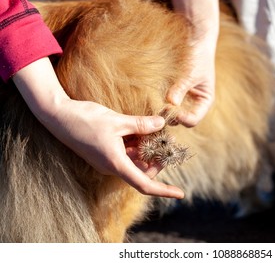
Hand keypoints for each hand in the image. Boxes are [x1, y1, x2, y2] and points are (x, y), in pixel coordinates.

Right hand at [13, 58, 183, 198]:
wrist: (58, 116)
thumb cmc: (85, 119)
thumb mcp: (117, 121)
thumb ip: (141, 124)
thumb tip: (161, 124)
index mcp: (115, 163)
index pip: (144, 183)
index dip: (163, 190)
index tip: (180, 193)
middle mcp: (112, 166)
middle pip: (143, 171)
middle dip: (158, 159)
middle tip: (169, 140)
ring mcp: (109, 159)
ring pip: (136, 160)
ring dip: (148, 149)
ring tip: (158, 130)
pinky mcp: (106, 151)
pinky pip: (127, 152)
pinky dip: (138, 143)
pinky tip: (143, 129)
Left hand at [167, 0, 219, 126]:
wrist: (195, 39)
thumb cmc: (198, 55)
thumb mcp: (191, 73)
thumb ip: (180, 88)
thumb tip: (170, 103)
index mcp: (205, 101)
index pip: (193, 120)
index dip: (182, 119)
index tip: (169, 109)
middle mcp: (195, 104)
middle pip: (182, 120)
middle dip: (171, 117)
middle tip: (159, 108)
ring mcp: (185, 99)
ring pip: (173, 114)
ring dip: (165, 113)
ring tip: (155, 106)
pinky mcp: (175, 93)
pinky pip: (167, 104)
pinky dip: (162, 105)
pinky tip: (153, 100)